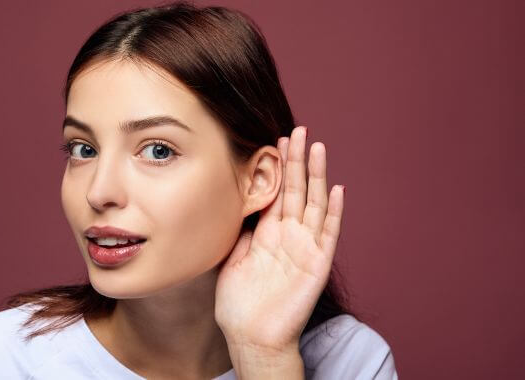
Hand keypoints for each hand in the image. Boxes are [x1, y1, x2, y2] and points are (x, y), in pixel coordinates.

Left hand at [215, 126, 345, 351]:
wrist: (251, 336)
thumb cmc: (239, 303)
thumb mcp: (231, 258)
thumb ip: (239, 231)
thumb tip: (237, 203)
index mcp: (268, 233)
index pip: (277, 192)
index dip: (279, 167)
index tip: (276, 140)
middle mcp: (289, 236)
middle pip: (296, 190)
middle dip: (297, 161)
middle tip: (298, 131)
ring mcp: (305, 248)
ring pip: (313, 203)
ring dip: (316, 175)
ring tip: (317, 147)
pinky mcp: (317, 263)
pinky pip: (328, 233)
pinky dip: (333, 211)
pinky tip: (336, 189)